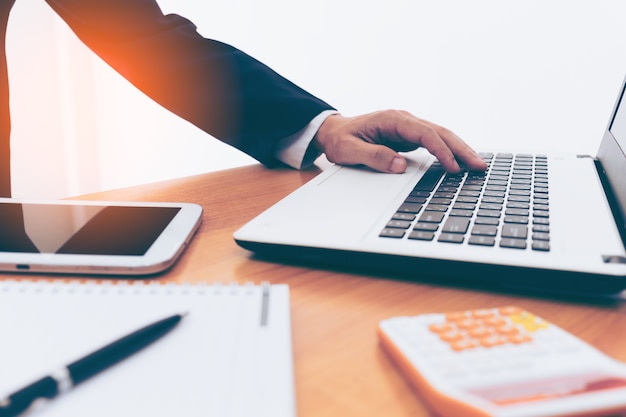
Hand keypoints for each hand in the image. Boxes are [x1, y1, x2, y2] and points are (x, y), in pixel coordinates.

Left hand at [312, 110, 486, 172]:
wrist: (331, 131)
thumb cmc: (339, 140)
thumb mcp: (349, 150)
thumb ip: (373, 157)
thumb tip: (401, 165)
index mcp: (391, 119)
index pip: (424, 133)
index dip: (440, 150)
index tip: (452, 167)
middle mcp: (403, 120)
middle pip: (439, 131)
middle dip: (461, 148)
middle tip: (479, 165)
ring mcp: (407, 127)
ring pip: (440, 135)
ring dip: (458, 149)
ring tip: (476, 165)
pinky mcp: (408, 136)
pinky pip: (433, 142)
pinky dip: (448, 150)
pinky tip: (459, 161)